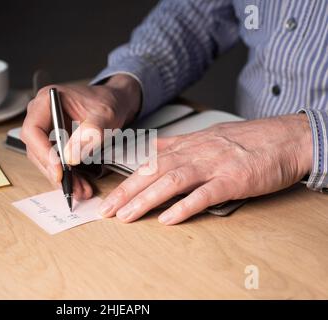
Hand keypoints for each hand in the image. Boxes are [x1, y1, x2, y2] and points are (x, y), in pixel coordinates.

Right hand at [20, 74, 140, 199]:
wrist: (114, 103)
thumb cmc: (107, 102)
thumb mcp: (105, 114)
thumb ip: (91, 132)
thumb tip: (70, 157)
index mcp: (47, 100)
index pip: (32, 130)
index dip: (42, 152)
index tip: (59, 170)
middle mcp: (41, 115)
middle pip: (36, 149)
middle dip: (54, 171)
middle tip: (72, 187)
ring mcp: (46, 129)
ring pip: (45, 160)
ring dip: (61, 178)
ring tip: (80, 190)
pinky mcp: (53, 142)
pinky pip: (55, 162)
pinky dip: (67, 176)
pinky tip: (80, 186)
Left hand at [99, 114, 312, 224]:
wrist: (286, 137)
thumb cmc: (247, 140)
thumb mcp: (207, 137)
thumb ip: (179, 145)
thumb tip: (154, 150)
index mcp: (188, 145)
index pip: (148, 162)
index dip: (125, 180)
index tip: (109, 196)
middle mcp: (195, 153)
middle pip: (152, 171)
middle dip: (126, 192)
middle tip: (106, 210)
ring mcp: (213, 165)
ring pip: (171, 181)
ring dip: (146, 199)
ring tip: (127, 216)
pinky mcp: (232, 180)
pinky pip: (204, 194)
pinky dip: (184, 206)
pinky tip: (168, 218)